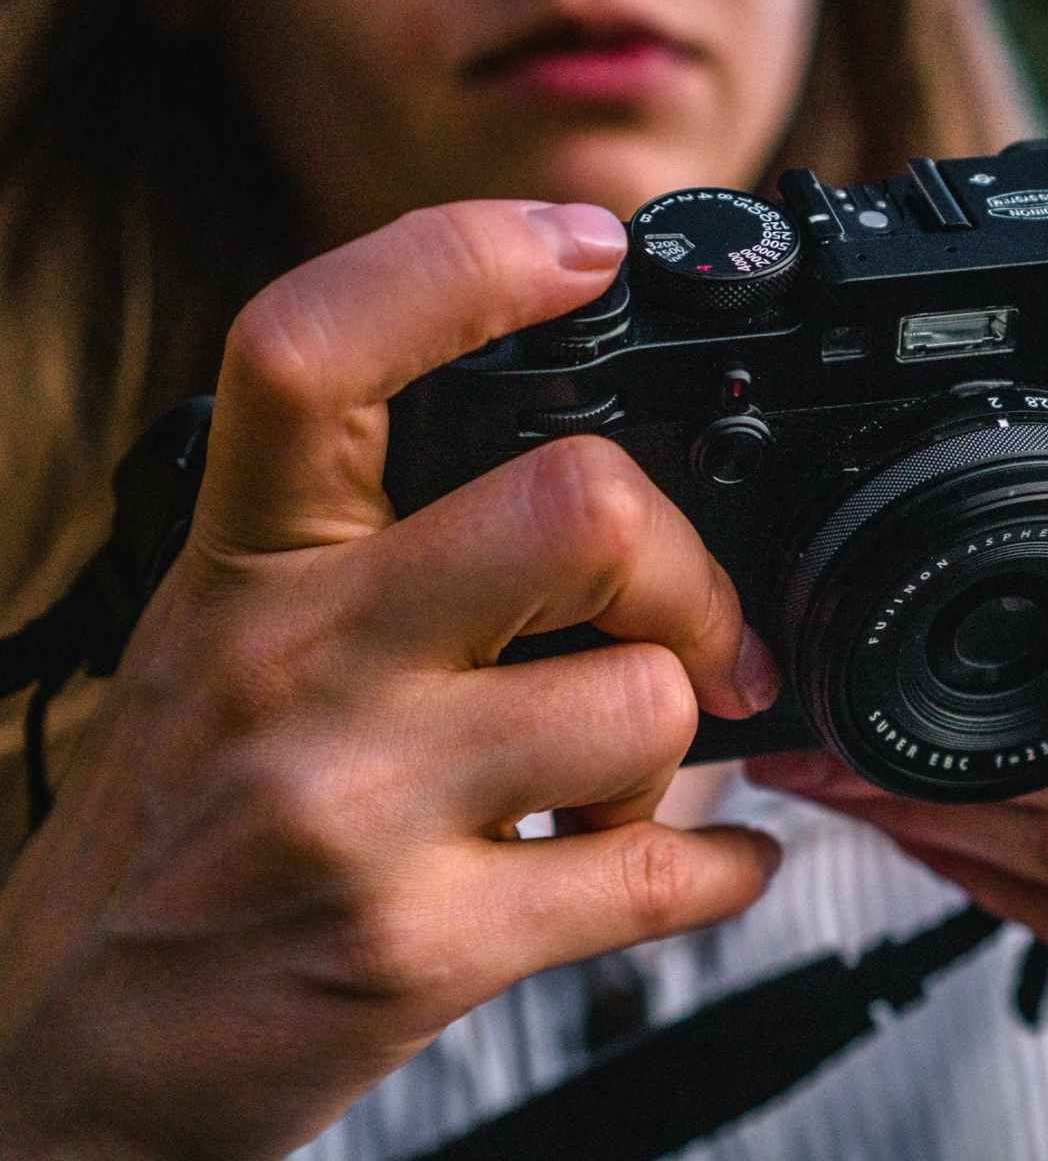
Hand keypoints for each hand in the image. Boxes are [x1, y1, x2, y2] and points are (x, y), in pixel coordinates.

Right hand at [0, 201, 780, 1160]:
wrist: (73, 1048)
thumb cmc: (176, 831)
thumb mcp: (224, 644)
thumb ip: (363, 550)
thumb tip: (569, 483)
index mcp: (245, 568)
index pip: (321, 350)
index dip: (462, 261)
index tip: (580, 248)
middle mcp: (296, 666)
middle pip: (571, 509)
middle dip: (682, 564)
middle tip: (687, 620)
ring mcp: (358, 811)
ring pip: (642, 703)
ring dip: (681, 745)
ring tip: (628, 778)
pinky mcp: (420, 948)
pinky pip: (656, 879)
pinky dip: (725, 868)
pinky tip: (714, 863)